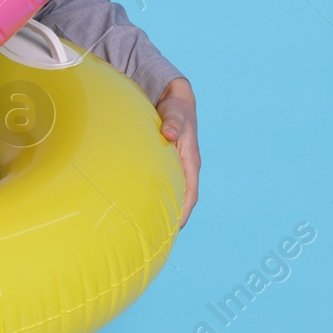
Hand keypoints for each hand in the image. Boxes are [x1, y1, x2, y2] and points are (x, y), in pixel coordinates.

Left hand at [154, 77, 199, 228]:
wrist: (174, 99)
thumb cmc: (176, 107)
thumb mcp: (175, 112)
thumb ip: (173, 121)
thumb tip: (170, 132)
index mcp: (191, 160)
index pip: (191, 192)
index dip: (184, 211)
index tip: (176, 227)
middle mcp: (185, 166)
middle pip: (182, 197)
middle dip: (173, 215)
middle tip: (157, 233)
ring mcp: (176, 165)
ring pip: (172, 191)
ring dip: (165, 206)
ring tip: (149, 224)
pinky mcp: (166, 161)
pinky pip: (163, 182)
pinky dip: (157, 193)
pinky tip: (142, 201)